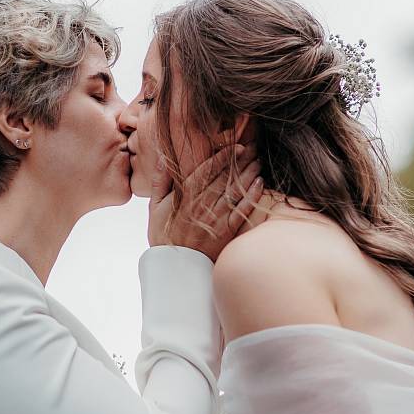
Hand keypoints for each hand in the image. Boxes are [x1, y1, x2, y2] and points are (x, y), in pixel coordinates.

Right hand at [148, 143, 263, 259]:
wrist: (174, 267)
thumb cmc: (164, 236)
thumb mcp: (154, 208)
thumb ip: (160, 181)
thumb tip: (162, 158)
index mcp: (185, 196)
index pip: (207, 170)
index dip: (224, 156)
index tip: (236, 146)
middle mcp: (202, 204)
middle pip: (225, 177)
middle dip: (241, 160)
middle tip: (253, 148)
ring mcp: (216, 218)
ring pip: (235, 190)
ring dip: (249, 173)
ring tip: (258, 161)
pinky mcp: (226, 231)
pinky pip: (242, 210)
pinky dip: (252, 196)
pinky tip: (259, 184)